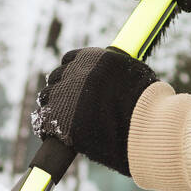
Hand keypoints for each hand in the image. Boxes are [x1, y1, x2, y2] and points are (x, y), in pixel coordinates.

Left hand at [32, 47, 158, 177]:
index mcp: (91, 58)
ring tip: (55, 117)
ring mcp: (65, 96)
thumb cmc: (147, 103)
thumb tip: (113, 76)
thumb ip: (114, 71)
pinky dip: (45, 126)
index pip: (69, 60)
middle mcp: (75, 73)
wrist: (144, 126)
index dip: (70, 72)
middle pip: (55, 77)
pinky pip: (44, 121)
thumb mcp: (132, 73)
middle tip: (63, 102)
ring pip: (46, 97)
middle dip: (58, 88)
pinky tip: (49, 133)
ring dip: (49, 105)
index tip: (71, 82)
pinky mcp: (61, 120)